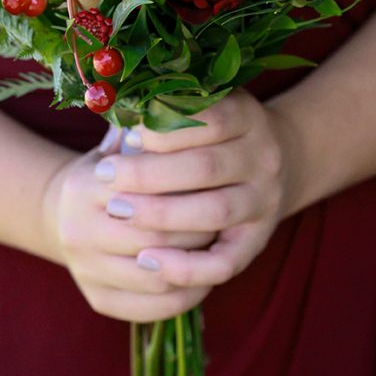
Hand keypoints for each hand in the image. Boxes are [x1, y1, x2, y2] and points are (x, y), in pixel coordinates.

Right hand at [41, 131, 214, 321]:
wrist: (59, 211)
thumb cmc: (107, 169)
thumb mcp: (119, 142)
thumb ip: (146, 132)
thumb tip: (183, 112)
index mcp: (85, 186)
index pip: (149, 193)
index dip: (188, 190)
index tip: (219, 182)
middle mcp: (78, 231)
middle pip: (154, 238)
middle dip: (197, 230)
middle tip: (230, 218)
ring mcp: (84, 269)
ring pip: (156, 278)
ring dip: (194, 265)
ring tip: (221, 246)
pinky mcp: (96, 298)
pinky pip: (150, 309)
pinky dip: (184, 296)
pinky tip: (204, 277)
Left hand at [94, 90, 286, 292]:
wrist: (270, 164)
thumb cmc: (211, 133)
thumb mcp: (199, 109)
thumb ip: (164, 113)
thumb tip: (119, 125)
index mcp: (247, 116)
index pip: (210, 120)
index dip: (165, 130)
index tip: (126, 136)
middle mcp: (263, 158)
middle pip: (206, 167)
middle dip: (149, 173)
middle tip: (105, 175)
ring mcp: (264, 201)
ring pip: (215, 212)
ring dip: (162, 214)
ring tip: (117, 210)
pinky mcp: (257, 241)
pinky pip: (224, 263)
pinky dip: (185, 266)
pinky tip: (146, 260)